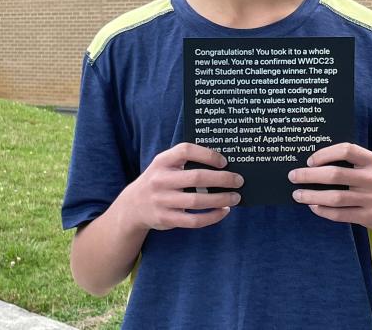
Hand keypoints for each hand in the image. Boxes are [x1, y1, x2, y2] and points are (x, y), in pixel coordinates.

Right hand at [119, 142, 242, 231]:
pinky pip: (194, 220)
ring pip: (197, 200)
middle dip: (222, 179)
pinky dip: (212, 216)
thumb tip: (222, 163)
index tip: (224, 161)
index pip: (185, 151)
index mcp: (162, 161)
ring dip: (221, 199)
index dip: (207, 154)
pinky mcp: (166, 219)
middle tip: (239, 180)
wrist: (132, 206)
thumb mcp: (164, 165)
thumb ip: (185, 161)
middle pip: (196, 177)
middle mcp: (160, 179)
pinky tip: (224, 211)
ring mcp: (162, 200)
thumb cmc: (159, 180)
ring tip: (235, 197)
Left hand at [288, 143, 371, 233]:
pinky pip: (340, 214)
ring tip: (297, 195)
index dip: (325, 153)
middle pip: (336, 175)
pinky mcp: (368, 216)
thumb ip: (349, 162)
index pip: (347, 150)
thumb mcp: (369, 167)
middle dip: (310, 176)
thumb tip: (313, 161)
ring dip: (312, 196)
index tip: (309, 161)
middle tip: (293, 176)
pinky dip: (323, 211)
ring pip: (335, 198)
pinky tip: (313, 206)